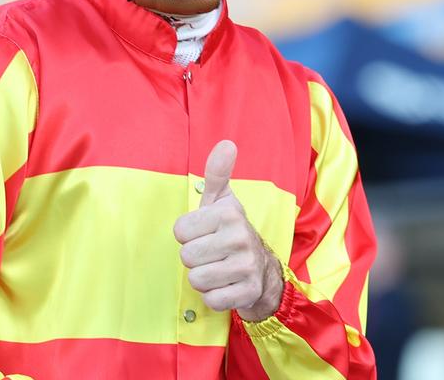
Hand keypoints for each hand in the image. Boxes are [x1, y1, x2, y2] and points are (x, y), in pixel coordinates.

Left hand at [173, 140, 283, 321]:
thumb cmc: (231, 232)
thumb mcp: (222, 200)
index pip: (180, 232)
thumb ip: (217, 172)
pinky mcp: (248, 292)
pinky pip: (211, 299)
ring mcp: (247, 266)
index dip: (189, 235)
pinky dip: (215, 297)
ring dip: (204, 278)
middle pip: (186, 257)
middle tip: (213, 254)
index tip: (205, 234)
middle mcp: (240, 237)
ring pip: (196, 279)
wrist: (263, 270)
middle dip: (195, 259)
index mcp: (229, 213)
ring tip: (219, 269)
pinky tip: (227, 286)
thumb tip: (226, 143)